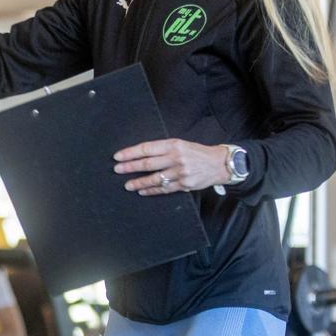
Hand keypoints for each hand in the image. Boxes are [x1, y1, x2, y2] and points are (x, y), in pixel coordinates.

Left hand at [115, 139, 230, 195]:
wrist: (218, 163)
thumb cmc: (196, 153)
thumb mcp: (181, 144)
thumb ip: (163, 149)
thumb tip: (141, 155)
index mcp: (173, 145)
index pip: (147, 148)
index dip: (130, 153)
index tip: (118, 156)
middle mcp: (176, 158)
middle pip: (147, 164)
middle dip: (130, 167)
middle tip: (117, 169)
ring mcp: (180, 172)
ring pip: (154, 179)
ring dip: (138, 182)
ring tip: (127, 185)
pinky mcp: (184, 184)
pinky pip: (164, 189)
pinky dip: (151, 190)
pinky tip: (142, 191)